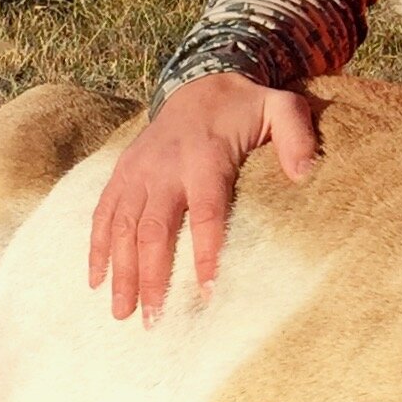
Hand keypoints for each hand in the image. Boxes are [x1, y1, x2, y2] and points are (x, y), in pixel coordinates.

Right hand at [88, 74, 317, 323]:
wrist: (200, 81)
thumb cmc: (246, 107)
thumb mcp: (281, 109)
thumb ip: (297, 137)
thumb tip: (305, 175)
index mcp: (206, 158)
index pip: (206, 212)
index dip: (206, 253)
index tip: (209, 292)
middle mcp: (165, 167)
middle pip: (154, 228)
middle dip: (151, 277)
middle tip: (154, 320)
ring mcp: (138, 171)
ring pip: (123, 226)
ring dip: (120, 271)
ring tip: (121, 312)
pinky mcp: (122, 173)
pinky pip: (103, 212)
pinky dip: (97, 247)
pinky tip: (95, 280)